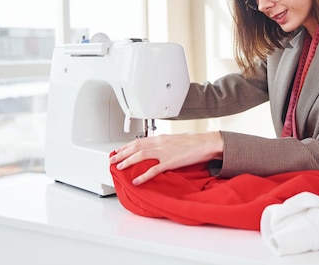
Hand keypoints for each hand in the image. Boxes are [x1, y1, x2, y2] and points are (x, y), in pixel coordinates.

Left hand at [109, 131, 223, 185]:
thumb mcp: (176, 139)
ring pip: (140, 156)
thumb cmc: (194, 142)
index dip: (126, 146)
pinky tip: (136, 181)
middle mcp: (160, 143)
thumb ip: (164, 143)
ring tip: (119, 167)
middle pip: (136, 147)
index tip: (118, 150)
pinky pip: (153, 170)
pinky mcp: (170, 162)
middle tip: (112, 159)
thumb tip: (157, 148)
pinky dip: (143, 176)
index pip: (139, 141)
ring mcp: (164, 152)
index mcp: (161, 137)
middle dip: (122, 153)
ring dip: (127, 161)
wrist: (206, 143)